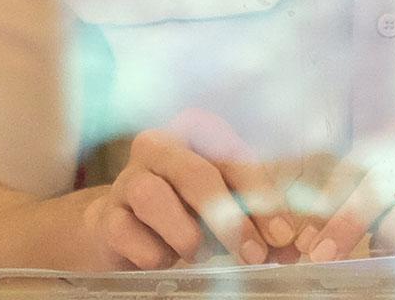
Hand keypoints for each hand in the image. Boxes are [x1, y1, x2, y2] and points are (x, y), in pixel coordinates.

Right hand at [79, 108, 296, 269]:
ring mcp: (126, 180)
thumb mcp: (222, 210)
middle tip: (252, 254)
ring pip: (153, 196)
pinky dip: (153, 253)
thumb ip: (255, 222)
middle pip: (196, 172)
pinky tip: (164, 260)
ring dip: (185, 233)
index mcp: (194, 134)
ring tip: (197, 253)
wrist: (122, 231)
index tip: (282, 235)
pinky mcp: (105, 216)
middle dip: (229, 217)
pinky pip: (127, 233)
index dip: (261, 198)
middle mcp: (158, 147)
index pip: (234, 159)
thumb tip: (289, 246)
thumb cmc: (185, 212)